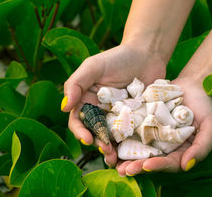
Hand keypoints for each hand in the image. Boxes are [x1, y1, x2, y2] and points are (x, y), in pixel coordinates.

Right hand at [61, 43, 165, 166]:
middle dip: (98, 144)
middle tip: (106, 151)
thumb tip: (64, 107)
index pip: (78, 121)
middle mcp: (101, 112)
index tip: (88, 139)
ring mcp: (120, 117)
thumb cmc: (118, 58)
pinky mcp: (137, 119)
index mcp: (87, 101)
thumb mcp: (93, 66)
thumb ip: (76, 84)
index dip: (80, 132)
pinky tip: (134, 152)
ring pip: (113, 137)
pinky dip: (131, 144)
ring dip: (113, 149)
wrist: (147, 54)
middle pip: (96, 133)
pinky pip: (133, 134)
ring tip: (116, 157)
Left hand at [116, 75, 211, 175]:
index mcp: (181, 151)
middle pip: (150, 159)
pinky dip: (122, 135)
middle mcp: (165, 145)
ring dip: (125, 156)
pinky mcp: (144, 121)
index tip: (147, 165)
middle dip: (137, 165)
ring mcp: (153, 133)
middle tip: (125, 169)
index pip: (169, 163)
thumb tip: (187, 166)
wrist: (194, 83)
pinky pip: (132, 129)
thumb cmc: (205, 106)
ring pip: (138, 148)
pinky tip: (111, 137)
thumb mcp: (211, 127)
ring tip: (113, 160)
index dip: (158, 166)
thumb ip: (202, 147)